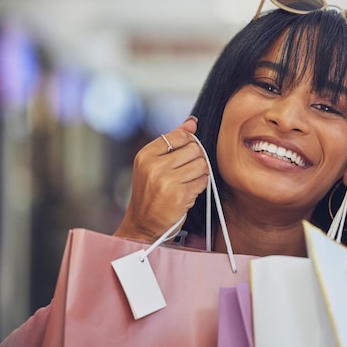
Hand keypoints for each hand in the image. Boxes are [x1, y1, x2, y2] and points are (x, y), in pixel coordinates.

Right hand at [114, 117, 208, 241]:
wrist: (142, 224)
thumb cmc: (150, 193)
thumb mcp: (153, 164)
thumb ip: (173, 141)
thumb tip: (192, 121)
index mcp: (146, 155)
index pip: (180, 135)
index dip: (189, 143)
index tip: (184, 154)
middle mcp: (154, 166)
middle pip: (194, 149)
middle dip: (196, 159)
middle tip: (188, 171)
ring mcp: (167, 181)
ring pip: (201, 165)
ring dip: (199, 174)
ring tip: (188, 181)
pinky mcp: (180, 196)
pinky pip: (203, 181)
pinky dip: (200, 186)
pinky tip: (189, 191)